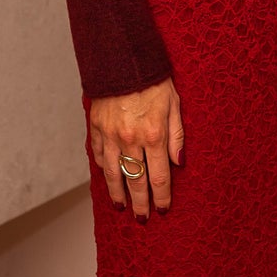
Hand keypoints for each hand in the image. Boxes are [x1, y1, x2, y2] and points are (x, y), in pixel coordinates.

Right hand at [88, 76, 183, 219]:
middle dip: (141, 203)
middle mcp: (131, 139)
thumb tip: (179, 163)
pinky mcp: (97, 127)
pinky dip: (104, 169)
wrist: (121, 58)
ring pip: (114, 174)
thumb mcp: (174, 103)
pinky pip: (100, 155)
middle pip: (136, 181)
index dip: (161, 197)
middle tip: (143, 218)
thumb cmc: (153, 79)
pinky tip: (109, 178)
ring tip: (121, 206)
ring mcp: (111, 135)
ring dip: (118, 193)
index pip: (160, 177)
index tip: (163, 209)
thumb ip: (177, 135)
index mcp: (154, 135)